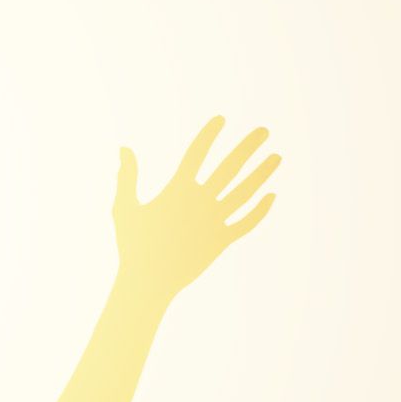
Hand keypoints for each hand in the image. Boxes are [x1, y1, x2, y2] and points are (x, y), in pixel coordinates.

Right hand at [109, 118, 279, 302]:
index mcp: (177, 191)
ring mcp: (213, 222)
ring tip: (277, 157)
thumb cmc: (133, 245)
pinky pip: (246, 223)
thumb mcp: (124, 208)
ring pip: (245, 192)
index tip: (222, 119)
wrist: (148, 282)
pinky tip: (271, 195)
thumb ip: (127, 176)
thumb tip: (124, 148)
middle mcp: (200, 202)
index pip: (197, 153)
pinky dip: (260, 210)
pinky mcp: (221, 241)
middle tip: (264, 131)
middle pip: (230, 167)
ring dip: (262, 173)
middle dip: (248, 147)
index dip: (209, 135)